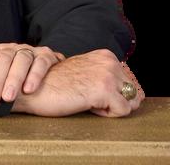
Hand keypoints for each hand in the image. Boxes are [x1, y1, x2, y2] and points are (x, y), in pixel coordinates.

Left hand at [0, 42, 64, 106]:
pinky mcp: (49, 57)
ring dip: (13, 78)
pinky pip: (41, 62)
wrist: (61, 81)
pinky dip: (34, 75)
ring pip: (20, 58)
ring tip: (9, 97)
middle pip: (2, 58)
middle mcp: (13, 48)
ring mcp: (31, 51)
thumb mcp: (2, 83)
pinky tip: (30, 89)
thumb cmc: (25, 84)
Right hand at [11, 48, 144, 116]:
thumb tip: (135, 95)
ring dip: (109, 107)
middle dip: (114, 101)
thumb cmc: (58, 84)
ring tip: (86, 99)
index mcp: (105, 55)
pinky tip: (85, 103)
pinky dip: (106, 114)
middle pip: (132, 93)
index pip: (129, 82)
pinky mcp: (105, 89)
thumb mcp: (85, 73)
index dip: (112, 94)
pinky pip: (122, 111)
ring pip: (129, 102)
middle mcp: (109, 60)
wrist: (35, 86)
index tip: (89, 91)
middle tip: (87, 96)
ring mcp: (107, 73)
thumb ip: (105, 76)